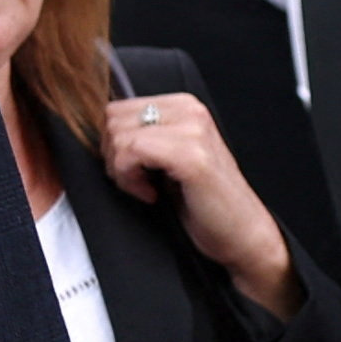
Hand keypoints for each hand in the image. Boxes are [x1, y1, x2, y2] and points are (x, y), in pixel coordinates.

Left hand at [102, 93, 301, 317]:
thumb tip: (99, 130)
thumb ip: (143, 136)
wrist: (241, 236)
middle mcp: (190, 110)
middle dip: (114, 155)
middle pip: (112, 119)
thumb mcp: (167, 158)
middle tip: (137, 181)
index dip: (114, 144)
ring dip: (122, 169)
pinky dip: (130, 179)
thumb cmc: (203, 202)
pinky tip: (151, 194)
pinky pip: (131, 152)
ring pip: (118, 135)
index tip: (133, 170)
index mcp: (183, 106)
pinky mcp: (192, 156)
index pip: (116, 108)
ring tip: (146, 188)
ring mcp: (193, 130)